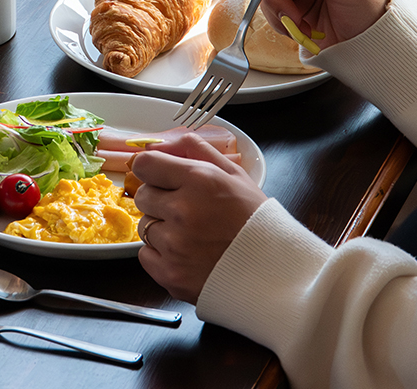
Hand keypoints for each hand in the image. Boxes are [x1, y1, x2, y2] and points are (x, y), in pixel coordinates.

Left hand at [132, 134, 268, 302]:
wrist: (273, 270)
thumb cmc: (255, 220)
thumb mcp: (233, 174)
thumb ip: (194, 150)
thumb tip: (157, 143)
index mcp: (199, 180)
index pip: (145, 165)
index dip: (151, 170)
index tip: (158, 177)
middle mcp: (183, 211)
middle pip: (142, 196)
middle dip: (159, 200)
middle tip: (186, 210)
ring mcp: (175, 245)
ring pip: (144, 227)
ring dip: (162, 229)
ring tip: (192, 235)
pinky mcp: (171, 274)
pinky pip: (146, 255)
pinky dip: (161, 255)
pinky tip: (187, 255)